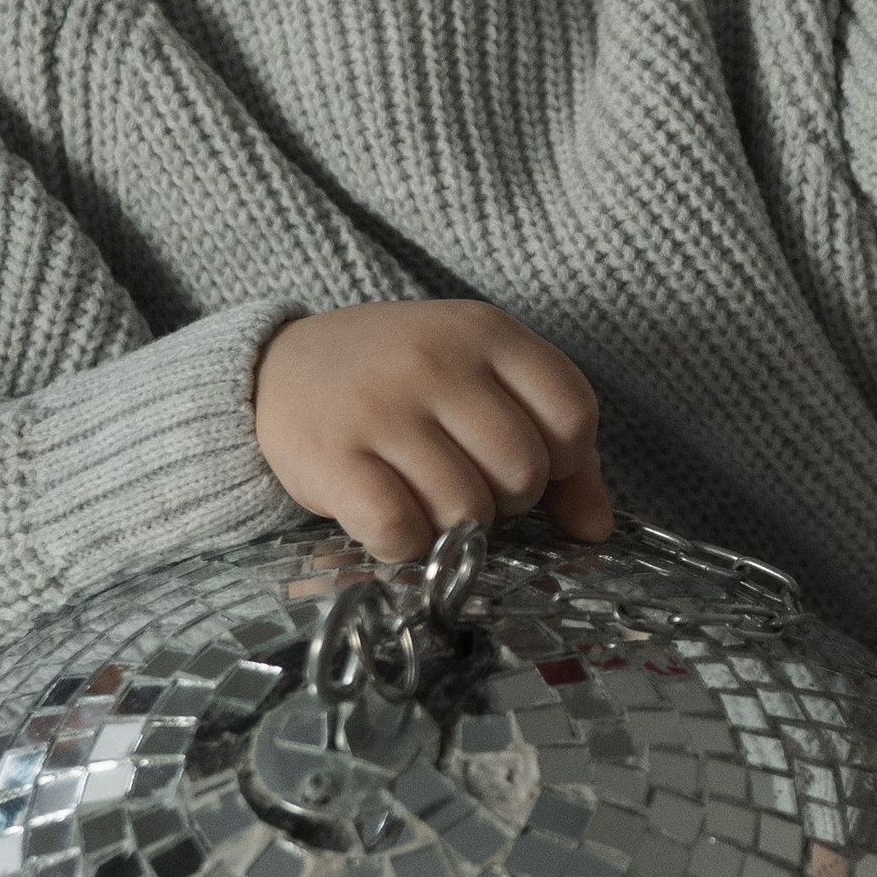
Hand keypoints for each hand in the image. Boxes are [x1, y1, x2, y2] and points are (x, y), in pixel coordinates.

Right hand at [253, 300, 612, 558]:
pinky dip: (404, 544)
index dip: (566, 462)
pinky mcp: (333, 458)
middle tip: (468, 483)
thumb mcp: (482, 384)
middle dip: (508, 499)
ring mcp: (383, 407)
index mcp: (487, 332)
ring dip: (453, 527)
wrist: (279, 369)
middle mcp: (436, 361)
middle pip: (524, 470)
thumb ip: (554, 448)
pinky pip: (402, 532)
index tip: (529, 464)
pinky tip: (389, 518)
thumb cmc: (403, 385)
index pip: (574, 413)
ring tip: (425, 497)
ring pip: (466, 510)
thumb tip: (596, 529)